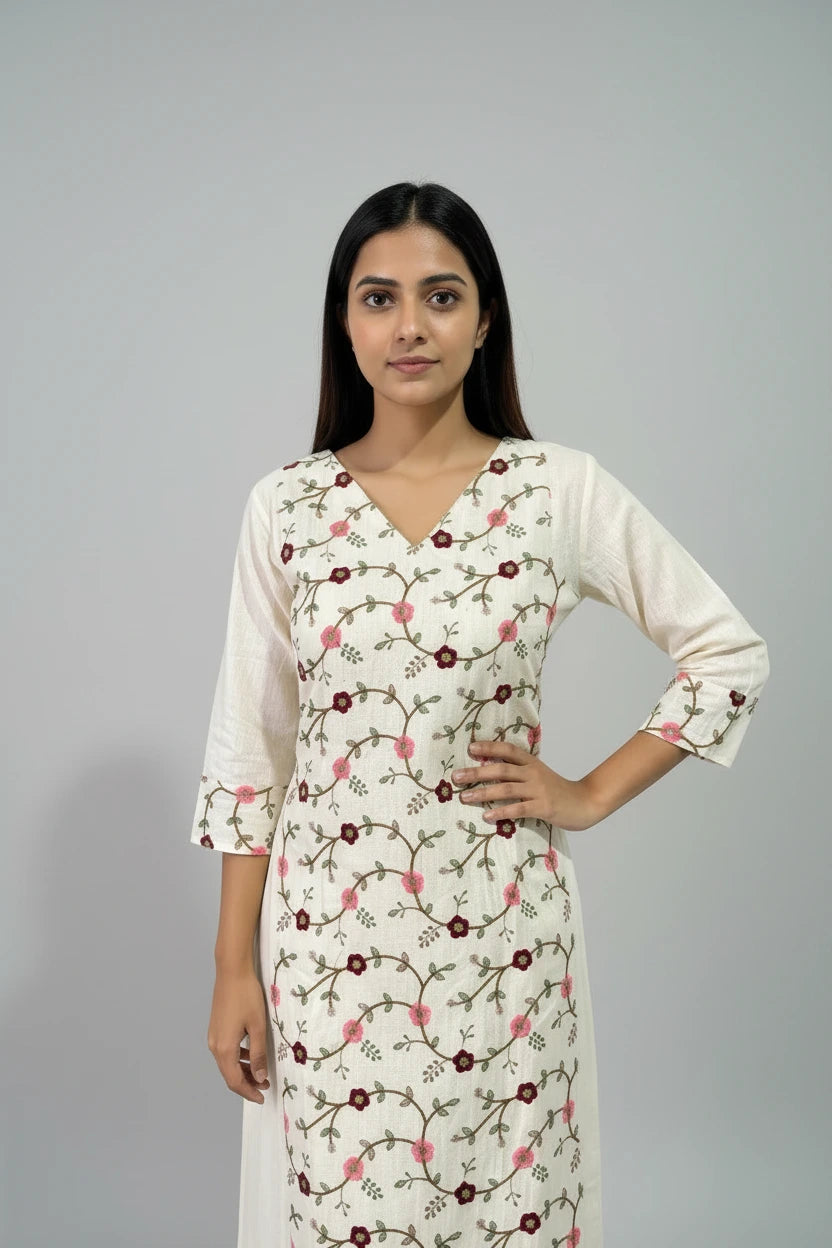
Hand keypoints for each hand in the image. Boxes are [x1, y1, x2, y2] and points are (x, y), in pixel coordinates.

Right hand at [207, 966, 270, 1104]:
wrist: (231, 971)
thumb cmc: (247, 997)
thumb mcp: (257, 1027)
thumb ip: (258, 1054)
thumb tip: (260, 1078)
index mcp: (224, 1049)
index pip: (235, 1081)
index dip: (248, 1092)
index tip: (262, 1097)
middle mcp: (214, 1046)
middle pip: (229, 1074)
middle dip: (246, 1083)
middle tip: (265, 1086)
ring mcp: (213, 1037)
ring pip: (227, 1063)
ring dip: (242, 1071)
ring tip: (261, 1072)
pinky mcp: (216, 1028)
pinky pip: (225, 1051)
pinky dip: (238, 1058)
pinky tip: (250, 1053)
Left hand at [451, 739, 601, 832]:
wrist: (586, 803)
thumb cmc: (558, 791)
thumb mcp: (540, 775)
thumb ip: (521, 773)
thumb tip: (491, 772)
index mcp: (532, 763)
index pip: (509, 751)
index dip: (490, 748)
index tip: (471, 748)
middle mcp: (534, 773)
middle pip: (501, 770)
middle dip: (477, 772)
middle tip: (456, 776)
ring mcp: (539, 790)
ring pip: (506, 789)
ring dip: (483, 793)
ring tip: (465, 797)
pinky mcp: (543, 807)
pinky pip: (519, 809)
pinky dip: (502, 812)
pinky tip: (487, 815)